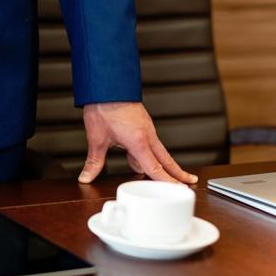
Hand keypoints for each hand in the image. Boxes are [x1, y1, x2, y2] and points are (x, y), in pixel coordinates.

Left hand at [79, 101, 197, 184]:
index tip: (178, 189)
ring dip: (159, 163)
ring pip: (158, 151)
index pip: (155, 168)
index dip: (167, 181)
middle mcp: (147, 135)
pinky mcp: (143, 123)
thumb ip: (94, 162)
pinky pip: (150, 142)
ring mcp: (147, 128)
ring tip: (161, 174)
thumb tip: (86, 176)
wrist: (106, 85)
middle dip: (177, 172)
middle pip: (166, 159)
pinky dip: (148, 152)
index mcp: (138, 142)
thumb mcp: (96, 139)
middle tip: (189, 181)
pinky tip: (134, 157)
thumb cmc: (103, 107)